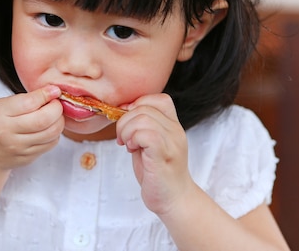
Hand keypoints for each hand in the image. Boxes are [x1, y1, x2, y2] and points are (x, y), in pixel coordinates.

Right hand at [0, 85, 64, 170]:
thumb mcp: (2, 105)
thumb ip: (26, 98)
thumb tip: (53, 91)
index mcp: (0, 114)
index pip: (29, 103)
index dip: (46, 95)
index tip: (54, 91)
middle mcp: (9, 133)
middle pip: (44, 120)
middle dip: (57, 108)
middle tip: (56, 103)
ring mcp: (19, 148)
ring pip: (52, 133)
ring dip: (59, 121)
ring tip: (54, 115)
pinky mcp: (29, 157)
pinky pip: (51, 143)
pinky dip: (55, 133)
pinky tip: (49, 128)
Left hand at [116, 93, 193, 215]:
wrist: (173, 200)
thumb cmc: (158, 173)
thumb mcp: (148, 143)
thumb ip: (140, 126)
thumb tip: (123, 109)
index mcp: (173, 125)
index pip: (158, 99)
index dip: (137, 105)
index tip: (128, 123)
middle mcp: (176, 130)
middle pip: (144, 107)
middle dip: (125, 121)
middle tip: (123, 139)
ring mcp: (172, 142)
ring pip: (143, 118)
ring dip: (127, 130)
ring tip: (128, 145)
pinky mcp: (164, 155)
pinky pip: (146, 134)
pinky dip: (133, 139)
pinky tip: (133, 150)